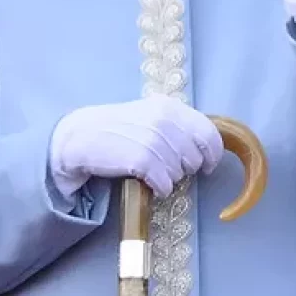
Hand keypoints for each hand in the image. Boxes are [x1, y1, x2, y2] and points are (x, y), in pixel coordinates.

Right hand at [50, 94, 223, 199]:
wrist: (82, 136)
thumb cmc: (119, 128)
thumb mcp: (150, 115)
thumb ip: (177, 125)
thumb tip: (206, 146)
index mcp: (170, 106)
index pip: (208, 132)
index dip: (213, 153)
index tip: (208, 165)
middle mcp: (165, 120)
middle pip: (195, 157)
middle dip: (186, 168)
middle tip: (168, 167)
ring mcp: (154, 139)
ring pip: (180, 172)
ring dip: (169, 178)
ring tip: (152, 171)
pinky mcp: (142, 160)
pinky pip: (165, 184)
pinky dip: (159, 188)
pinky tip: (148, 182)